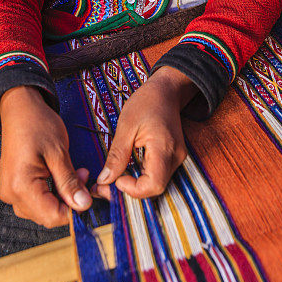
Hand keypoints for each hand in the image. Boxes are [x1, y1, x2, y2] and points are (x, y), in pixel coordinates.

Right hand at [0, 86, 91, 227]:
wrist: (19, 108)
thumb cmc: (37, 124)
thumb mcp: (58, 152)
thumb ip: (69, 182)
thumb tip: (83, 205)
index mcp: (20, 186)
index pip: (52, 216)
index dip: (74, 210)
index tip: (89, 194)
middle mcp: (11, 194)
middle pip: (46, 215)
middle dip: (69, 201)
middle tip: (84, 176)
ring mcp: (9, 191)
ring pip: (41, 209)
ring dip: (61, 196)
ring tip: (76, 173)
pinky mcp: (13, 186)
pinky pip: (35, 199)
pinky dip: (51, 192)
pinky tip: (61, 176)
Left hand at [91, 66, 197, 199]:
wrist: (166, 91)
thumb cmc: (146, 102)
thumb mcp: (126, 125)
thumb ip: (117, 155)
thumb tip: (104, 180)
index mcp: (164, 148)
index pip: (153, 185)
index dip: (133, 189)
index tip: (116, 178)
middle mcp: (176, 157)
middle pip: (155, 188)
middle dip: (130, 191)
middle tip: (105, 185)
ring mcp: (177, 158)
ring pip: (156, 184)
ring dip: (134, 185)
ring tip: (113, 178)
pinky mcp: (173, 157)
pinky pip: (157, 175)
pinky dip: (141, 177)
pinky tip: (127, 171)